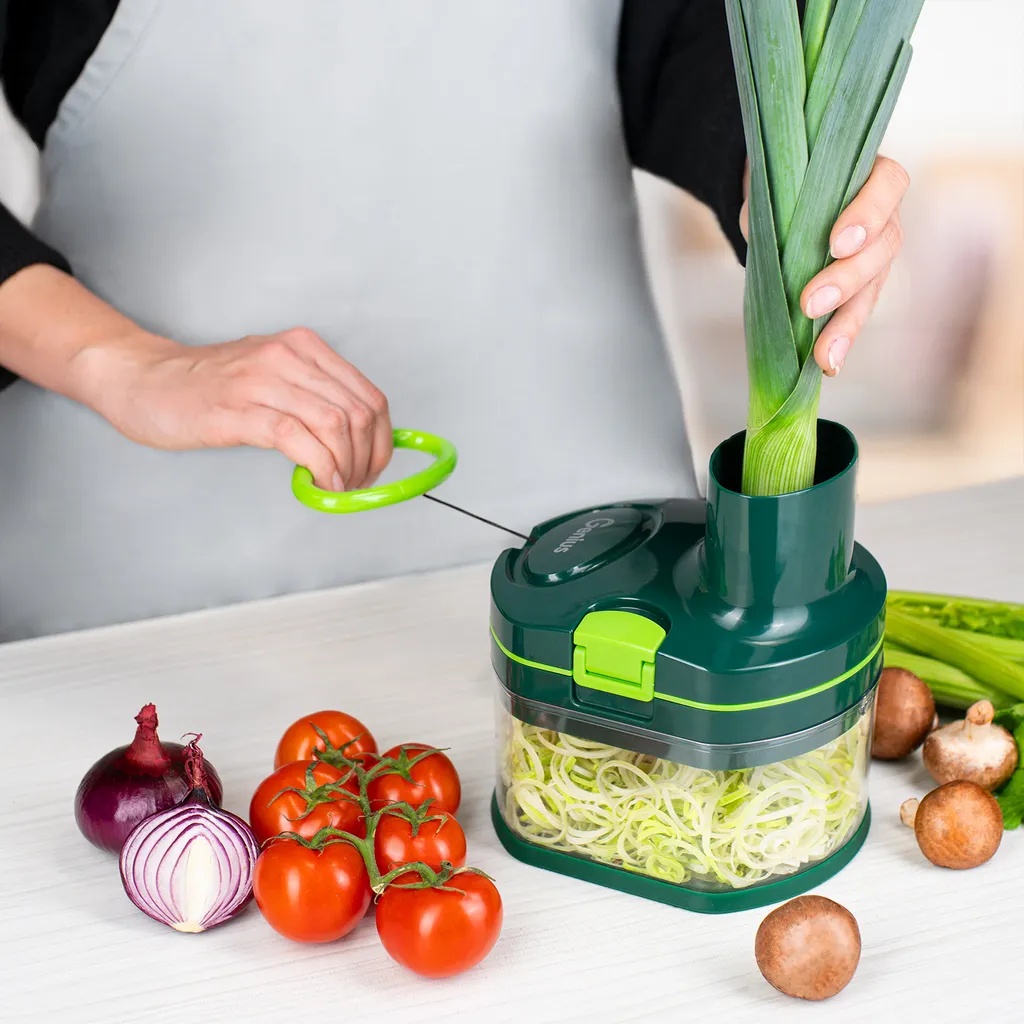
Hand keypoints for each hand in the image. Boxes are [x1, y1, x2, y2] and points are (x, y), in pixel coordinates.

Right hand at [101, 327, 392, 490]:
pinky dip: (321, 466)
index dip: (382, 440)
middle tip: (358, 484)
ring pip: (335, 424)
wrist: (142, 379)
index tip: (375, 467)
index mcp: (304, 347)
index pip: (369, 396)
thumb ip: (313, 398)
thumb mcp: (271, 376)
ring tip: (338, 487)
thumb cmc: (206, 384)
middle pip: (359, 412)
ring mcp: (263, 381)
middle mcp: (288, 357)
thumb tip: (358, 440)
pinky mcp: (239, 410)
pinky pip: (298, 439)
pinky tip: (320, 482)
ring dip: (347, 466)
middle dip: (369, 458)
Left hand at [739, 155, 909, 375]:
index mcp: (872, 175)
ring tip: (825, 356)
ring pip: (872, 288)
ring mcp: (875, 254)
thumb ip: (771, 201)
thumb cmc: (787, 179)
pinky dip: (840, 339)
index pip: (886, 187)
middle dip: (846, 280)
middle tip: (811, 304)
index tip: (837, 243)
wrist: (783, 191)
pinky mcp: (861, 286)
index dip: (867, 215)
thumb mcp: (776, 181)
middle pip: (882, 248)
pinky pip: (855, 312)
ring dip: (846, 325)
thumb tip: (756, 229)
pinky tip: (829, 365)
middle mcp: (885, 215)